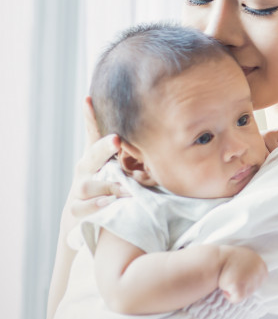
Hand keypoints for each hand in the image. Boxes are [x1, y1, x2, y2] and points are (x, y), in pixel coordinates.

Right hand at [64, 98, 129, 220]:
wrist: (80, 219)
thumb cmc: (105, 185)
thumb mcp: (116, 166)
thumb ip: (132, 153)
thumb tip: (159, 126)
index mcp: (96, 156)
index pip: (92, 134)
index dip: (90, 116)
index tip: (89, 98)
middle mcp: (85, 170)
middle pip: (91, 156)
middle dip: (104, 148)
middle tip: (116, 139)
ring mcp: (79, 190)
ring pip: (86, 186)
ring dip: (106, 186)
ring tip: (124, 187)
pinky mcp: (76, 210)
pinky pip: (82, 208)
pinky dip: (95, 207)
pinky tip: (108, 203)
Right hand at [217, 245, 267, 302]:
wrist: (215, 257)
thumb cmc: (229, 261)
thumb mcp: (247, 260)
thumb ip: (254, 269)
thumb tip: (257, 280)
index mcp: (262, 266)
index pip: (259, 282)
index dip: (246, 280)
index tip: (238, 274)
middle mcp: (259, 272)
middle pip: (253, 289)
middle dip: (242, 286)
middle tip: (232, 276)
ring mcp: (250, 280)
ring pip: (245, 295)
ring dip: (235, 290)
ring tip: (229, 278)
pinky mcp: (240, 287)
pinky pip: (236, 299)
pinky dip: (229, 296)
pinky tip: (224, 285)